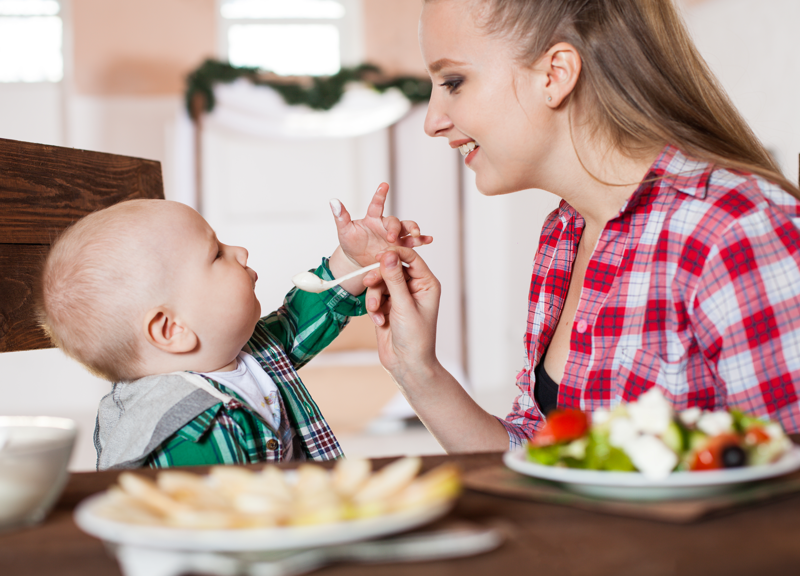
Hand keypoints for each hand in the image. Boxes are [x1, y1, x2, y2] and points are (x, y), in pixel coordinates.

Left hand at [331, 183, 431, 268]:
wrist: (357, 261)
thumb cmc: (351, 243)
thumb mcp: (344, 231)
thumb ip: (340, 216)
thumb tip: (333, 201)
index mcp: (372, 219)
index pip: (377, 204)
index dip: (380, 194)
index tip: (383, 185)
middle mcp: (385, 225)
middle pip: (395, 221)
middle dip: (394, 228)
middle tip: (391, 238)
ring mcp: (394, 236)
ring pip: (407, 229)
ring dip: (413, 231)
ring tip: (418, 235)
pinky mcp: (400, 247)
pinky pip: (412, 242)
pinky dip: (421, 240)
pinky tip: (428, 240)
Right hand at [362, 248, 441, 379]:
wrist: (406, 364)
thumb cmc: (415, 337)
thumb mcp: (403, 306)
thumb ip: (394, 279)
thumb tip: (388, 255)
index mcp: (427, 283)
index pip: (411, 258)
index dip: (394, 254)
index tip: (378, 256)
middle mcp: (414, 287)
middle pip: (391, 268)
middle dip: (379, 278)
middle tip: (369, 282)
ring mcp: (400, 296)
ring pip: (379, 282)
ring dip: (374, 296)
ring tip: (375, 312)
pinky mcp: (387, 306)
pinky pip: (374, 296)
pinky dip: (373, 307)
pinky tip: (378, 321)